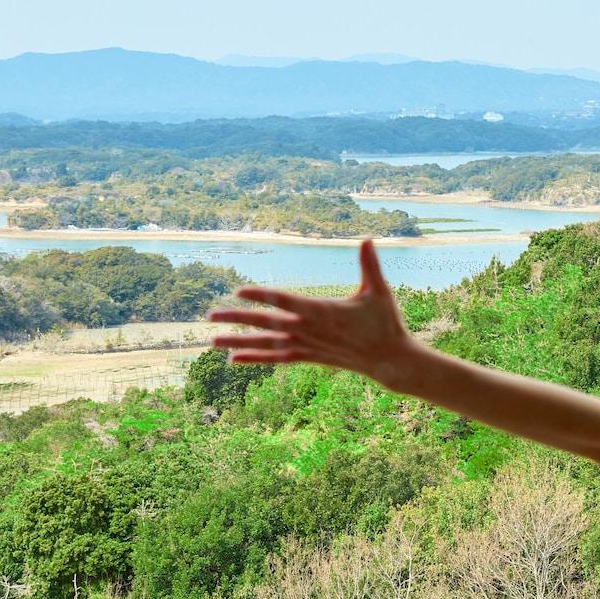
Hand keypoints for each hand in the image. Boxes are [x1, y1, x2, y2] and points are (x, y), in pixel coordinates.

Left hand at [207, 239, 419, 387]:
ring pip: (266, 344)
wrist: (388, 360)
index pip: (284, 301)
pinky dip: (255, 358)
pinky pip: (276, 358)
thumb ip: (370, 265)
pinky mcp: (308, 357)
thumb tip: (368, 238)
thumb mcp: (378, 291)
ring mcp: (306, 346)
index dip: (261, 295)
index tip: (239, 290)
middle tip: (210, 316)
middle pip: (266, 323)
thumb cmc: (384, 323)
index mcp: (321, 311)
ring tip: (212, 341)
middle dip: (237, 318)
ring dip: (238, 341)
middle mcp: (308, 330)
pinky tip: (234, 359)